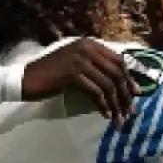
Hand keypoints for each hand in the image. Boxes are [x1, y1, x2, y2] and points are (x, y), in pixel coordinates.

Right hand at [21, 38, 136, 124]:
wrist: (27, 78)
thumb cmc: (52, 74)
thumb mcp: (77, 65)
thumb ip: (97, 68)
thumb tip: (122, 85)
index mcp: (90, 44)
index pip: (119, 60)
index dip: (129, 79)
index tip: (136, 95)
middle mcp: (86, 48)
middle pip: (116, 73)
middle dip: (126, 94)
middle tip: (130, 111)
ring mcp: (79, 60)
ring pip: (108, 85)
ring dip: (116, 104)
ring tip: (119, 118)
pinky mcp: (72, 74)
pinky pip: (95, 92)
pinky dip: (103, 105)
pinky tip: (105, 115)